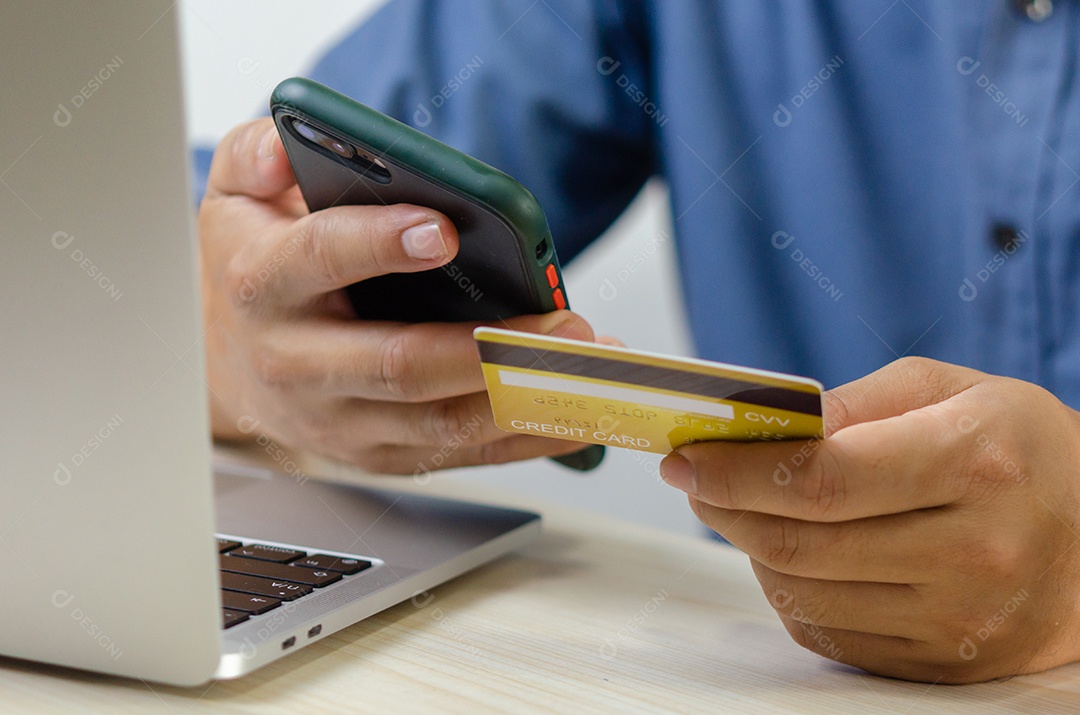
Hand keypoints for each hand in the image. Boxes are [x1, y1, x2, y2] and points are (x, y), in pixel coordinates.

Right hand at [198, 118, 594, 472]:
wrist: (229, 366)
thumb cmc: (252, 271)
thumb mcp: (235, 198)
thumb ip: (253, 156)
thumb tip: (285, 143)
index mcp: (262, 286)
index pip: (318, 260)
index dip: (378, 244)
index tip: (441, 229)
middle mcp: (298, 366)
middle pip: (398, 364)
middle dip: (488, 347)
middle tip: (564, 323)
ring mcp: (342, 423)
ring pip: (442, 422)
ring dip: (527, 398)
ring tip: (592, 366)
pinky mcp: (383, 455)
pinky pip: (463, 454)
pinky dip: (527, 438)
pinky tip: (579, 412)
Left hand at [660, 357, 1079, 682]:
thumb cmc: (1018, 451)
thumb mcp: (951, 390)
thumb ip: (858, 402)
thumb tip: (770, 425)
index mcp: (977, 463)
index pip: (825, 480)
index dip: (738, 470)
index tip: (688, 456)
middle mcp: (974, 551)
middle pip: (802, 542)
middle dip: (725, 506)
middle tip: (693, 478)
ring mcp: (958, 620)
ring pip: (802, 593)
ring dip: (751, 547)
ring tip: (748, 508)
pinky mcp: (941, 664)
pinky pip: (825, 633)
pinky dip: (790, 589)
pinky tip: (796, 551)